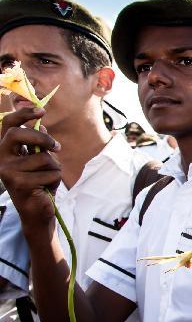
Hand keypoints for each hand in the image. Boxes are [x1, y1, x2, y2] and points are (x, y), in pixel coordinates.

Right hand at [0, 105, 60, 227]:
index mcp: (6, 149)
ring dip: (55, 167)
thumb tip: (42, 127)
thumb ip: (39, 144)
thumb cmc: (39, 182)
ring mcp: (7, 171)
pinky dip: (55, 180)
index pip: (8, 124)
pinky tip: (46, 188)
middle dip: (42, 139)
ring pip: (43, 157)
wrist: (37, 210)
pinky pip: (50, 173)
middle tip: (57, 147)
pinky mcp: (18, 183)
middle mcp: (1, 158)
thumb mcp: (40, 159)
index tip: (42, 110)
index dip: (23, 114)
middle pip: (18, 134)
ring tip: (48, 178)